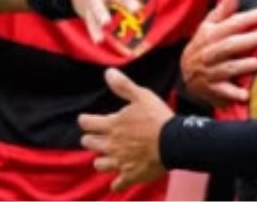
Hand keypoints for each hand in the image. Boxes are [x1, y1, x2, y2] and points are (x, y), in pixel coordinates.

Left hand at [79, 68, 174, 191]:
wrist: (173, 143)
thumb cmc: (157, 118)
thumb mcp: (142, 96)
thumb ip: (123, 86)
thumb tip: (108, 72)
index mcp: (112, 125)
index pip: (88, 123)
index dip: (84, 121)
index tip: (83, 119)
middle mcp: (111, 145)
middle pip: (90, 143)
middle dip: (90, 139)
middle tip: (92, 137)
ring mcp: (120, 162)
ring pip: (100, 164)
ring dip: (100, 160)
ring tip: (103, 158)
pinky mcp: (130, 175)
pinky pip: (118, 183)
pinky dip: (117, 183)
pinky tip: (117, 181)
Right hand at [181, 0, 256, 106]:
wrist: (185, 73)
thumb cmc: (204, 45)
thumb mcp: (209, 27)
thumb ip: (222, 11)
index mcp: (210, 35)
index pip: (229, 25)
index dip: (246, 19)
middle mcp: (209, 53)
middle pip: (228, 46)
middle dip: (247, 41)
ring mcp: (210, 72)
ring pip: (226, 68)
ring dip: (242, 66)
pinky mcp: (212, 89)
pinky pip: (222, 92)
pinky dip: (233, 94)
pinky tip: (246, 95)